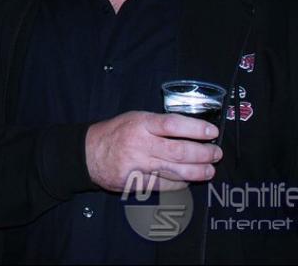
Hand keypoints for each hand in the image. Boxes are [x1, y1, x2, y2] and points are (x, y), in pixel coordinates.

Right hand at [85, 110, 221, 191]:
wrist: (88, 153)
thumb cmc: (115, 132)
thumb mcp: (134, 118)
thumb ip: (158, 124)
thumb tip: (190, 130)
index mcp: (140, 123)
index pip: (173, 124)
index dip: (195, 128)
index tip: (212, 132)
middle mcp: (140, 144)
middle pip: (179, 151)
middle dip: (203, 153)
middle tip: (216, 154)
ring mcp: (138, 165)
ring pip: (175, 171)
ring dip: (197, 171)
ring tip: (209, 170)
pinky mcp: (136, 182)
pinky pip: (165, 185)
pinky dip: (180, 183)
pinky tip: (188, 180)